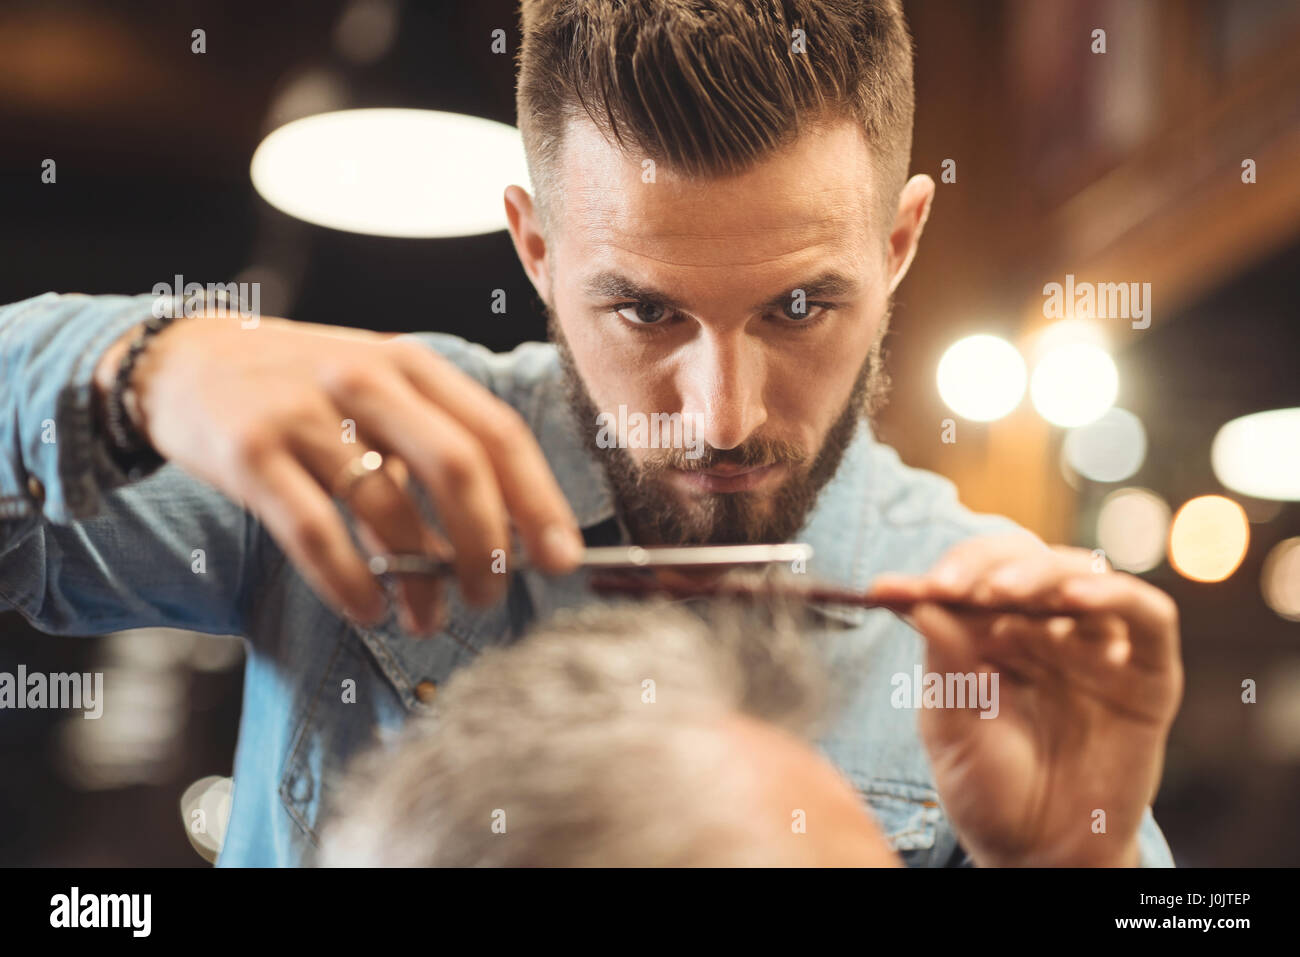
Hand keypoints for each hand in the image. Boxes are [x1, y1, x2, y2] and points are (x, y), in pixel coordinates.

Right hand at [94, 315, 584, 631]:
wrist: (186, 362)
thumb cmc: (302, 392)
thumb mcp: (377, 398)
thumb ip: (433, 455)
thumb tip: (498, 542)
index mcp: (412, 366)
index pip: (498, 433)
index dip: (539, 500)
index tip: (563, 558)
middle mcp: (366, 380)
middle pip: (458, 468)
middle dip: (488, 545)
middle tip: (492, 596)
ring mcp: (305, 413)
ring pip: (388, 508)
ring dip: (419, 581)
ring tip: (427, 619)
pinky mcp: (250, 451)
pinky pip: (314, 532)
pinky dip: (349, 583)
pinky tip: (369, 611)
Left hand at [869, 533, 1182, 866]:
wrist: (1041, 855)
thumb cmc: (989, 791)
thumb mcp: (952, 729)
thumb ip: (944, 666)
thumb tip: (922, 604)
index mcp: (988, 636)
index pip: (967, 582)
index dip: (933, 578)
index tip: (886, 592)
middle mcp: (1043, 630)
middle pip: (1022, 565)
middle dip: (982, 567)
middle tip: (949, 586)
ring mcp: (1095, 648)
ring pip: (1079, 575)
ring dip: (1039, 574)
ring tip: (1002, 593)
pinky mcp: (1147, 673)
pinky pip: (1147, 616)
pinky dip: (1116, 595)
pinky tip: (1076, 597)